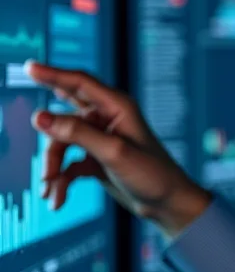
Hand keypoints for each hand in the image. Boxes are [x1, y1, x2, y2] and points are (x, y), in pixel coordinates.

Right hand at [25, 61, 211, 237]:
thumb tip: (40, 118)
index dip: (53, 73)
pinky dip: (61, 180)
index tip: (29, 67)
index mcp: (117, 106)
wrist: (167, 204)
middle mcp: (106, 118)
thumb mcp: (113, 152)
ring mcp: (99, 139)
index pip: (79, 82)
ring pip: (62, 144)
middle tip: (33, 136)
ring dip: (53, 167)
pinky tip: (58, 199)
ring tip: (50, 191)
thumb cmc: (152, 174)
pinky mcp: (95, 158)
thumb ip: (76, 133)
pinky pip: (67, 164)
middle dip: (48, 131)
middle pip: (65, 114)